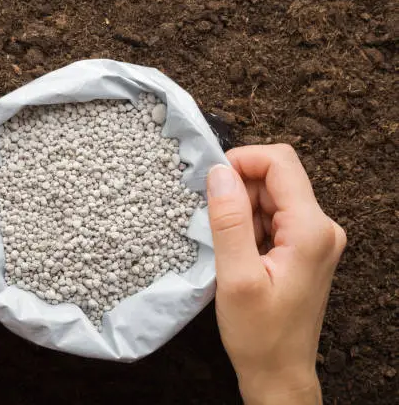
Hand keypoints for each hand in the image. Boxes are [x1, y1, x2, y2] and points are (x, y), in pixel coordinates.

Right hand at [207, 144, 345, 404]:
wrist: (278, 372)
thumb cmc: (259, 335)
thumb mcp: (236, 277)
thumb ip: (228, 220)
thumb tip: (219, 172)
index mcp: (311, 229)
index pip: (280, 163)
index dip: (242, 160)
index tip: (210, 181)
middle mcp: (321, 227)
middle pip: (276, 178)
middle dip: (238, 189)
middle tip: (212, 221)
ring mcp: (315, 238)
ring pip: (271, 196)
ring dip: (242, 209)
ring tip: (226, 245)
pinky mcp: (304, 248)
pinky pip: (273, 217)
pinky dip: (248, 224)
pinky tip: (237, 253)